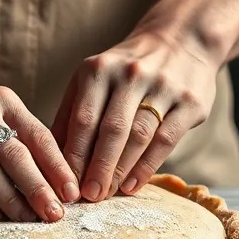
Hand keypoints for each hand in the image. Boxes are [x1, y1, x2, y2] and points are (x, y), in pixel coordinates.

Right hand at [0, 62, 78, 223]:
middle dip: (39, 189)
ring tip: (27, 220)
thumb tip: (53, 177)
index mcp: (1, 99)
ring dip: (10, 200)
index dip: (58, 166)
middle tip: (55, 215)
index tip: (73, 193)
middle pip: (16, 155)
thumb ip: (13, 134)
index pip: (38, 135)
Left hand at [51, 29, 219, 200]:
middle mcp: (131, 74)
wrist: (181, 41)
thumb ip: (71, 114)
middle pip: (111, 130)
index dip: (74, 155)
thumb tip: (48, 158)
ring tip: (106, 194)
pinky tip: (132, 186)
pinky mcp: (190, 102)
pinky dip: (147, 166)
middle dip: (97, 167)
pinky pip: (165, 140)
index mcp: (99, 69)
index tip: (65, 184)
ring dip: (120, 170)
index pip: (83, 119)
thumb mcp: (93, 79)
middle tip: (87, 197)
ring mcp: (163, 86)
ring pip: (138, 136)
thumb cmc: (126, 71)